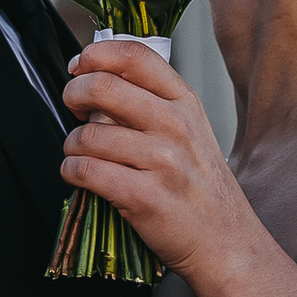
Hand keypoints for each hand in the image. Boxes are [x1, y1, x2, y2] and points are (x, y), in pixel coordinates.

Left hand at [60, 40, 253, 285]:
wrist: (224, 241)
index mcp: (184, 102)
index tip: (80, 66)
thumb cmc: (199, 186)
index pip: (135, 56)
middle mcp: (175, 126)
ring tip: (80, 154)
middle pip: (103, 87)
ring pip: (88, 136)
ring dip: (71, 145)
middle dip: (73, 94)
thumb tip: (97, 79)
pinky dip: (71, 172)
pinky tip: (79, 176)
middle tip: (73, 107)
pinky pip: (87, 172)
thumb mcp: (191, 130)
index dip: (96, 54)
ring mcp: (162, 162)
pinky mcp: (144, 197)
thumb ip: (151, 102)